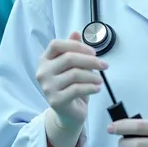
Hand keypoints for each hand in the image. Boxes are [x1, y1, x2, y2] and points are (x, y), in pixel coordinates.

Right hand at [37, 32, 107, 146]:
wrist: (68, 113)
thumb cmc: (71, 86)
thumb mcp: (73, 67)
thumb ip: (73, 49)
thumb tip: (76, 32)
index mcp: (45, 60)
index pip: (56, 44)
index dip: (77, 45)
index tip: (93, 52)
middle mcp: (42, 72)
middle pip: (69, 58)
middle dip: (91, 60)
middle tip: (105, 65)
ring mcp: (47, 87)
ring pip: (75, 74)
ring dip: (93, 76)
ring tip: (100, 80)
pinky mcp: (55, 100)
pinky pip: (77, 89)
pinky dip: (91, 87)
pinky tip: (97, 88)